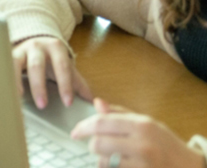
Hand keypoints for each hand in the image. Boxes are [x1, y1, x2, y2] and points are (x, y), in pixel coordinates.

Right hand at [12, 36, 91, 108]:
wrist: (35, 40)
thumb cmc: (51, 58)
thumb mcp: (66, 66)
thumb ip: (78, 82)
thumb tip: (91, 101)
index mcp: (56, 48)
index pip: (62, 67)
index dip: (65, 85)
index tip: (67, 103)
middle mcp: (37, 46)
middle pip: (37, 65)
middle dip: (39, 86)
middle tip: (43, 105)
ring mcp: (20, 49)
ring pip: (16, 63)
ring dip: (16, 81)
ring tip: (18, 97)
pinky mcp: (7, 54)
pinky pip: (3, 65)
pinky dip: (4, 77)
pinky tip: (5, 90)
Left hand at [70, 98, 204, 167]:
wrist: (188, 166)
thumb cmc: (165, 143)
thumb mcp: (146, 123)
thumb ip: (119, 114)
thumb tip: (96, 103)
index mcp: (141, 125)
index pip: (101, 122)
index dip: (83, 127)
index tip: (75, 132)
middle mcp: (142, 144)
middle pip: (98, 143)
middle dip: (92, 144)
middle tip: (96, 145)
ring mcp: (142, 163)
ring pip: (104, 161)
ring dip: (102, 159)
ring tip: (111, 156)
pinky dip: (110, 167)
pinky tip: (117, 164)